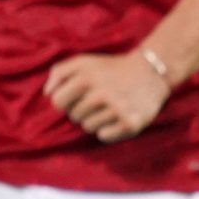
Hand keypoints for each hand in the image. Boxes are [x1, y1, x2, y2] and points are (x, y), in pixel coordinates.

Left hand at [44, 51, 171, 143]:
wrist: (151, 72)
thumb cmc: (111, 69)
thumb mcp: (84, 62)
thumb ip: (59, 72)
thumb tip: (47, 94)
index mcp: (87, 77)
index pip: (57, 102)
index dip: (65, 100)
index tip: (78, 95)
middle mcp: (102, 93)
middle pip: (73, 116)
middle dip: (82, 109)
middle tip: (100, 99)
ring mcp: (117, 110)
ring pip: (88, 127)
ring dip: (96, 119)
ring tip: (110, 107)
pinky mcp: (130, 123)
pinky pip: (104, 136)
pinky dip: (108, 130)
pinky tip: (117, 118)